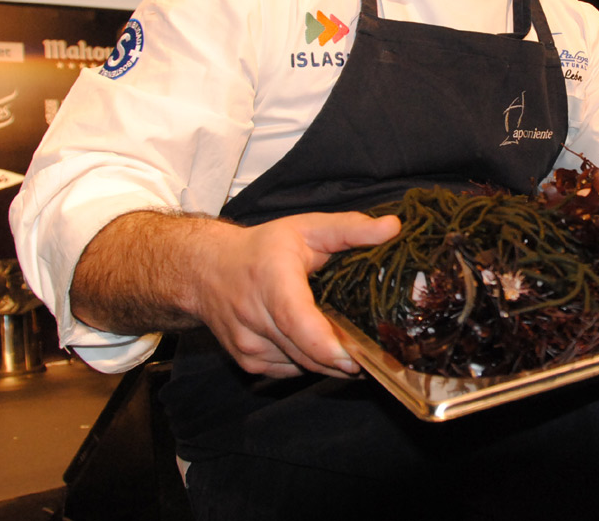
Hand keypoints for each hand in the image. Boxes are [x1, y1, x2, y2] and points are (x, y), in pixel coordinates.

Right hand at [194, 211, 400, 378]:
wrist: (205, 270)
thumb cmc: (261, 248)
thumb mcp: (306, 227)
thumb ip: (351, 228)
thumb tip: (393, 228)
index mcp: (272, 280)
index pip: (296, 321)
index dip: (326, 345)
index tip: (356, 357)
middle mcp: (254, 316)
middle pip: (305, 351)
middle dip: (344, 359)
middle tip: (379, 357)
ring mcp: (249, 345)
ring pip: (302, 365)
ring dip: (330, 362)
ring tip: (357, 350)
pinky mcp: (248, 362)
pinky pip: (291, 370)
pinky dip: (311, 363)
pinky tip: (324, 348)